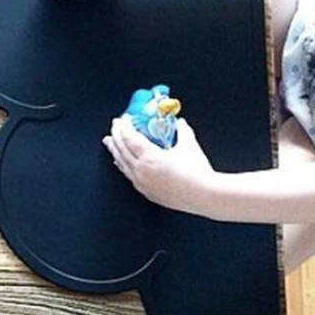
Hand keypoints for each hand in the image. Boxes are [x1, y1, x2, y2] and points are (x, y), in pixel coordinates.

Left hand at [103, 115, 220, 215]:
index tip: (122, 119)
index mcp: (149, 158)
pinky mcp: (146, 192)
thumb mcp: (189, 146)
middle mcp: (141, 171)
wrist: (205, 196)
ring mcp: (142, 183)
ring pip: (122, 164)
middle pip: (122, 150)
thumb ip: (182, 131)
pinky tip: (121, 162)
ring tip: (110, 142)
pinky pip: (129, 176)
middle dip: (116, 136)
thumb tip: (180, 123)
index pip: (130, 138)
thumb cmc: (197, 172)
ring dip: (115, 151)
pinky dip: (123, 165)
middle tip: (114, 126)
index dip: (124, 127)